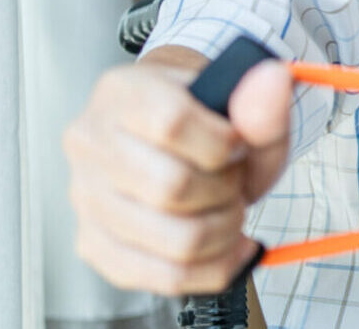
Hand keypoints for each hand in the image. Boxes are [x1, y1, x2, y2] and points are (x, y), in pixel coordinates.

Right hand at [64, 46, 290, 294]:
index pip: (170, 124)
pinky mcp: (94, 244)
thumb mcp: (243, 106)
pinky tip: (227, 247)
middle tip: (232, 180)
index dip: (222, 143)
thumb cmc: (207, 124)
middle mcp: (90, 143)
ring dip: (224, 232)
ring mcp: (85, 197)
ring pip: (175, 241)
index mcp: (122, 92)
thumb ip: (261, 101)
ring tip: (227, 210)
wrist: (177, 142)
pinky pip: (163, 277)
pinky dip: (213, 269)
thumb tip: (273, 81)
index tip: (235, 144)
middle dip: (226, 190)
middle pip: (172, 187)